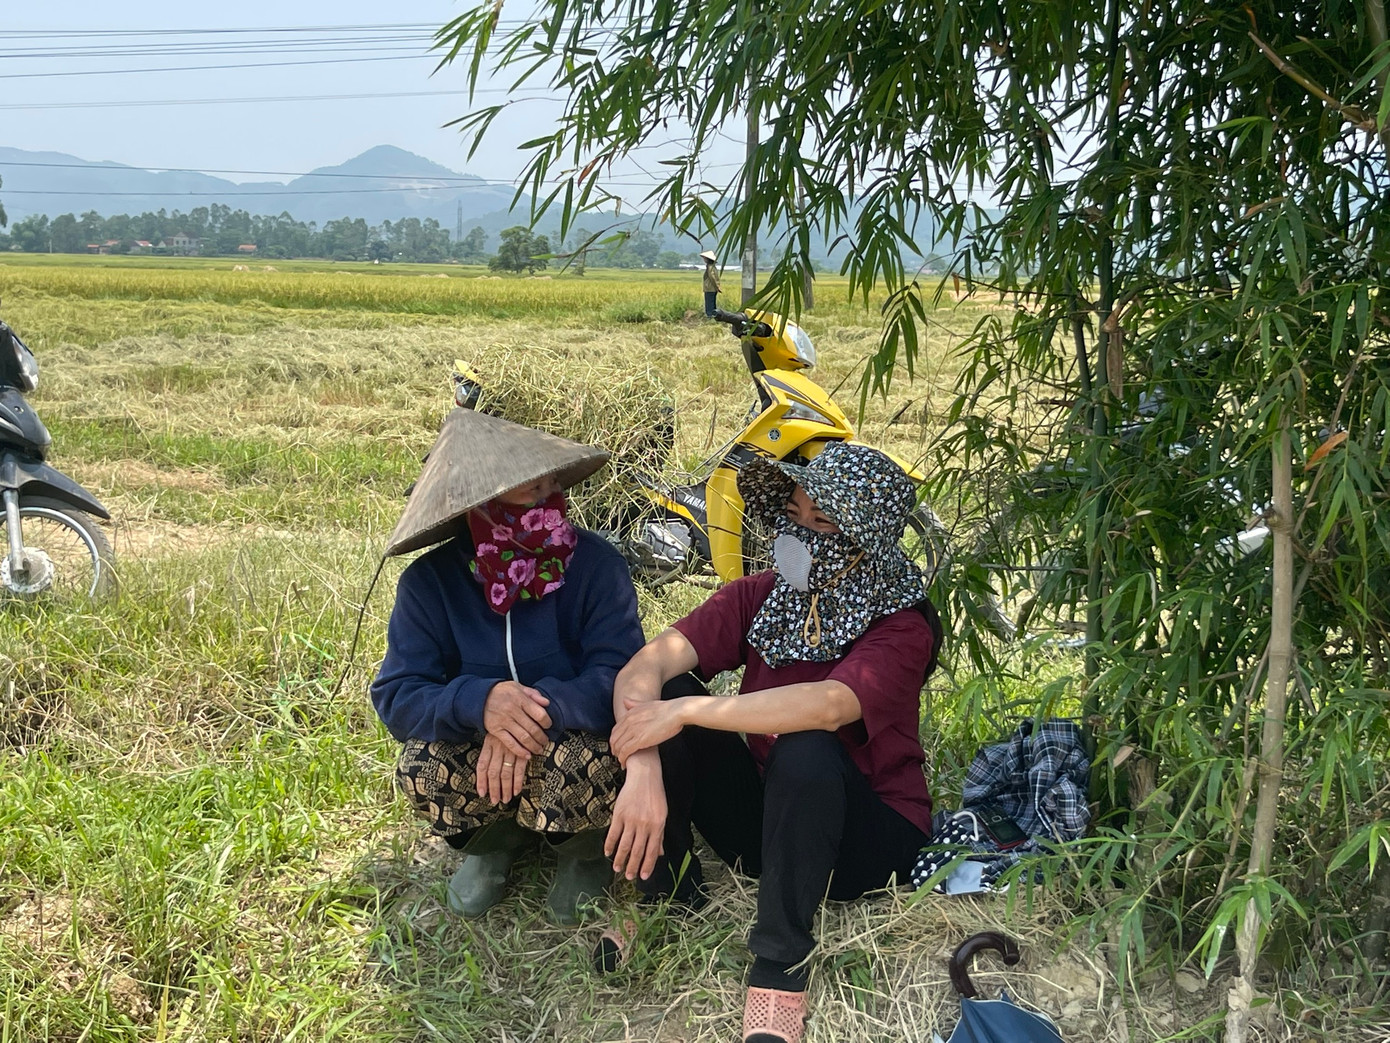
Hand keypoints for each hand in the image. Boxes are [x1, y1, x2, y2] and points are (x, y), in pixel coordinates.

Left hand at [476, 732, 527, 804]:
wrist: (523, 713)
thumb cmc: (508, 726)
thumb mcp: (495, 734)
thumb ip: (490, 750)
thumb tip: (486, 771)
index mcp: (488, 743)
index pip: (482, 765)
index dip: (481, 781)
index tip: (482, 793)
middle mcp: (498, 748)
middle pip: (493, 772)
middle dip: (494, 789)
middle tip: (495, 800)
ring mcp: (511, 750)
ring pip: (505, 774)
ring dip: (505, 789)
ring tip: (505, 799)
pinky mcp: (524, 751)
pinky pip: (519, 770)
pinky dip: (517, 782)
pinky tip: (516, 791)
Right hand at [483, 681, 551, 757]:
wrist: (480, 696)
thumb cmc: (501, 692)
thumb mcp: (518, 686)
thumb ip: (533, 694)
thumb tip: (546, 703)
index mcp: (520, 699)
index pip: (539, 714)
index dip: (547, 722)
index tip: (549, 726)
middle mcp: (512, 710)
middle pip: (533, 728)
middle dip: (542, 738)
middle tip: (546, 741)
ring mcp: (504, 721)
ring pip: (523, 738)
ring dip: (534, 746)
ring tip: (539, 749)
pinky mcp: (496, 730)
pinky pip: (510, 743)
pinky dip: (520, 751)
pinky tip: (527, 754)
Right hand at [605, 751, 665, 880]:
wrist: (645, 776)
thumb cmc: (655, 796)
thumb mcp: (662, 815)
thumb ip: (659, 836)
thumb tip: (659, 854)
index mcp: (658, 825)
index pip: (652, 850)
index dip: (647, 865)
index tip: (643, 877)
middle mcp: (645, 824)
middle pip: (637, 850)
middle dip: (632, 866)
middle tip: (628, 877)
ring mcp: (631, 819)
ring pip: (624, 844)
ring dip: (620, 859)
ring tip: (616, 869)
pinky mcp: (619, 814)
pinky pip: (613, 833)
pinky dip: (610, 844)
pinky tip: (607, 853)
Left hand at [610, 697, 685, 764]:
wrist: (676, 712)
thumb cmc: (666, 709)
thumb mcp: (647, 703)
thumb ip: (634, 703)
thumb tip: (625, 701)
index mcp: (630, 714)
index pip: (615, 729)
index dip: (614, 739)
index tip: (616, 745)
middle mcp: (629, 722)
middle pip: (614, 739)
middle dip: (614, 749)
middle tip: (617, 755)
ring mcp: (633, 731)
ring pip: (618, 746)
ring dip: (618, 755)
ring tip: (621, 761)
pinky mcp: (640, 740)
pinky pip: (625, 751)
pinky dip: (623, 759)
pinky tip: (624, 763)